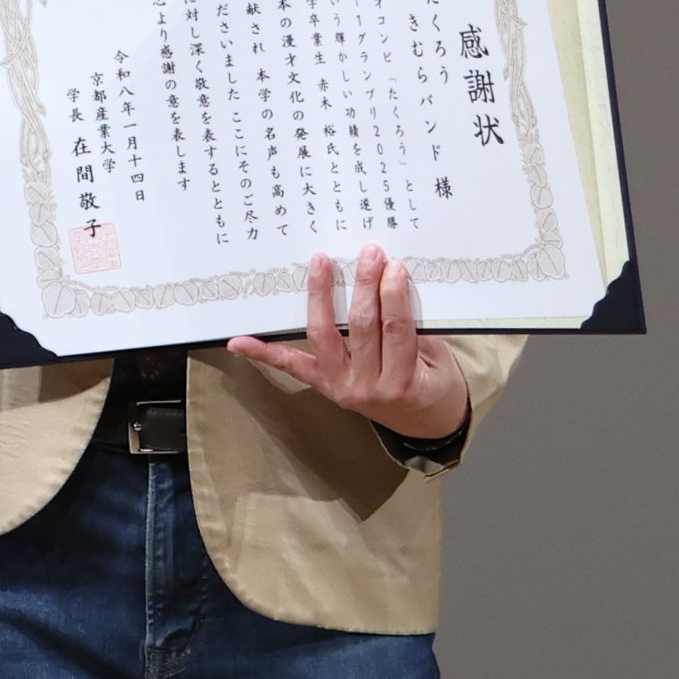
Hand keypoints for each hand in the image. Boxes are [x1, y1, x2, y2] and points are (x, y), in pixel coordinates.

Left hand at [229, 247, 469, 439]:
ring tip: (321, 265)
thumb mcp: (439, 359)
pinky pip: (293, 367)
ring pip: (325, 337)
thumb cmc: (434, 384)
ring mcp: (340, 388)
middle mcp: (367, 388)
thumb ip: (418, 327)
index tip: (394, 266)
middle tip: (368, 254)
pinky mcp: (324, 387)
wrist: (425, 424)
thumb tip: (397, 278)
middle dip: (365, 286)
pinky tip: (240, 341)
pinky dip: (265, 354)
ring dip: (321, 297)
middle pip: (362, 328)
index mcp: (403, 382)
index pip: (396, 330)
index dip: (394, 295)